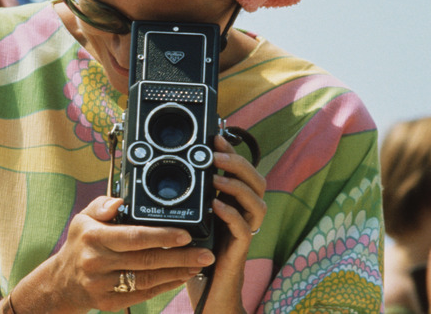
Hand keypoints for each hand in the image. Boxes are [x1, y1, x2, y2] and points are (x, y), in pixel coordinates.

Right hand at [27, 196, 213, 312]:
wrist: (62, 282)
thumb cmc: (80, 244)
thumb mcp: (83, 218)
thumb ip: (102, 205)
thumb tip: (120, 201)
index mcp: (93, 236)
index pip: (133, 236)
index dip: (162, 235)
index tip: (186, 234)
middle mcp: (97, 262)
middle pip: (146, 260)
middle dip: (180, 257)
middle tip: (205, 253)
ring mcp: (102, 285)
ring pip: (148, 279)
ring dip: (177, 272)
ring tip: (199, 264)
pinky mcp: (109, 303)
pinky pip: (143, 295)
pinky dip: (165, 286)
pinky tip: (181, 277)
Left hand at [188, 134, 266, 312]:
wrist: (208, 292)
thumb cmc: (197, 254)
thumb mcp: (192, 218)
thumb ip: (190, 197)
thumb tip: (172, 170)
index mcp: (234, 204)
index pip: (242, 172)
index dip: (233, 153)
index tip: (216, 138)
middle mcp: (244, 215)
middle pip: (257, 182)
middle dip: (238, 164)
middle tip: (216, 156)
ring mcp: (245, 232)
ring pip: (258, 203)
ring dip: (237, 187)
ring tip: (217, 179)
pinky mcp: (239, 251)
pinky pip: (244, 230)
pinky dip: (232, 215)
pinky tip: (217, 206)